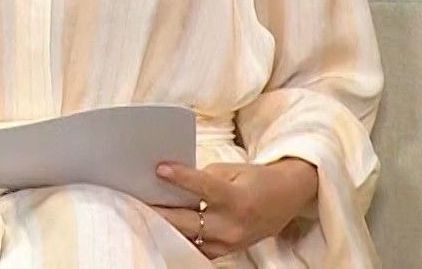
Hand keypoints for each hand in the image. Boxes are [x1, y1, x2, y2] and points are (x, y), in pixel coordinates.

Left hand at [149, 158, 318, 259]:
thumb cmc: (257, 180)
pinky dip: (178, 237)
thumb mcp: (233, 170)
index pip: (203, 188)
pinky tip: (162, 227)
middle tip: (136, 197)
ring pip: (187, 238)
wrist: (285, 201)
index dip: (180, 178)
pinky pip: (195, 248)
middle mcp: (231, 226)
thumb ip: (204, 177)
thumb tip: (174, 181)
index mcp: (235, 199)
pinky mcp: (224, 252)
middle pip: (186, 221)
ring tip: (142, 213)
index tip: (159, 169)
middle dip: (160, 210)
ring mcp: (227, 243)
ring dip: (165, 226)